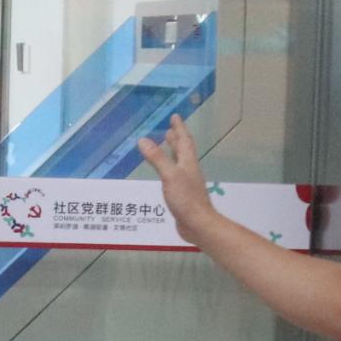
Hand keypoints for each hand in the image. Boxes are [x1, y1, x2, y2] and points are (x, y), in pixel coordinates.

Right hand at [135, 113, 216, 242]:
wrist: (197, 224)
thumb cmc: (186, 199)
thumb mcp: (169, 176)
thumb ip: (157, 158)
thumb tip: (143, 140)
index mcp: (188, 163)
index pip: (184, 141)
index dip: (179, 129)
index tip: (175, 116)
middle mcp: (188, 170)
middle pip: (184, 150)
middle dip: (177, 139)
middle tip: (170, 129)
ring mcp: (187, 182)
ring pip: (180, 162)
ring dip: (173, 152)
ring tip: (166, 146)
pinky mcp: (183, 194)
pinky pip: (174, 175)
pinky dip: (168, 168)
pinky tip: (164, 173)